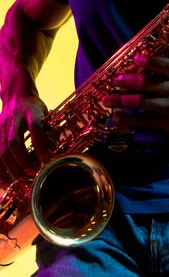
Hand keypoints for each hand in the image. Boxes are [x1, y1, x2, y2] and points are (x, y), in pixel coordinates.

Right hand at [0, 70, 49, 187]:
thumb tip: (56, 152)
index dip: (39, 143)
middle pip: (14, 141)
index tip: (44, 159)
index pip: (35, 127)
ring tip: (17, 183)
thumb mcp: (45, 113)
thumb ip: (48, 129)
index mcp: (31, 111)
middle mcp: (13, 119)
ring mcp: (0, 127)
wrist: (15, 94)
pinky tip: (4, 182)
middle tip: (31, 174)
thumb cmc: (33, 107)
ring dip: (9, 168)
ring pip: (1, 150)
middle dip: (22, 160)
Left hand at [102, 54, 168, 139]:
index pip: (166, 65)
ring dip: (123, 101)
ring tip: (107, 100)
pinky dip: (130, 118)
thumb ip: (166, 70)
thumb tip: (136, 63)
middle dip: (128, 82)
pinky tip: (117, 116)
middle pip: (150, 84)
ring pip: (144, 103)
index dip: (150, 62)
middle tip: (113, 81)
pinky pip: (145, 120)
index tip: (135, 58)